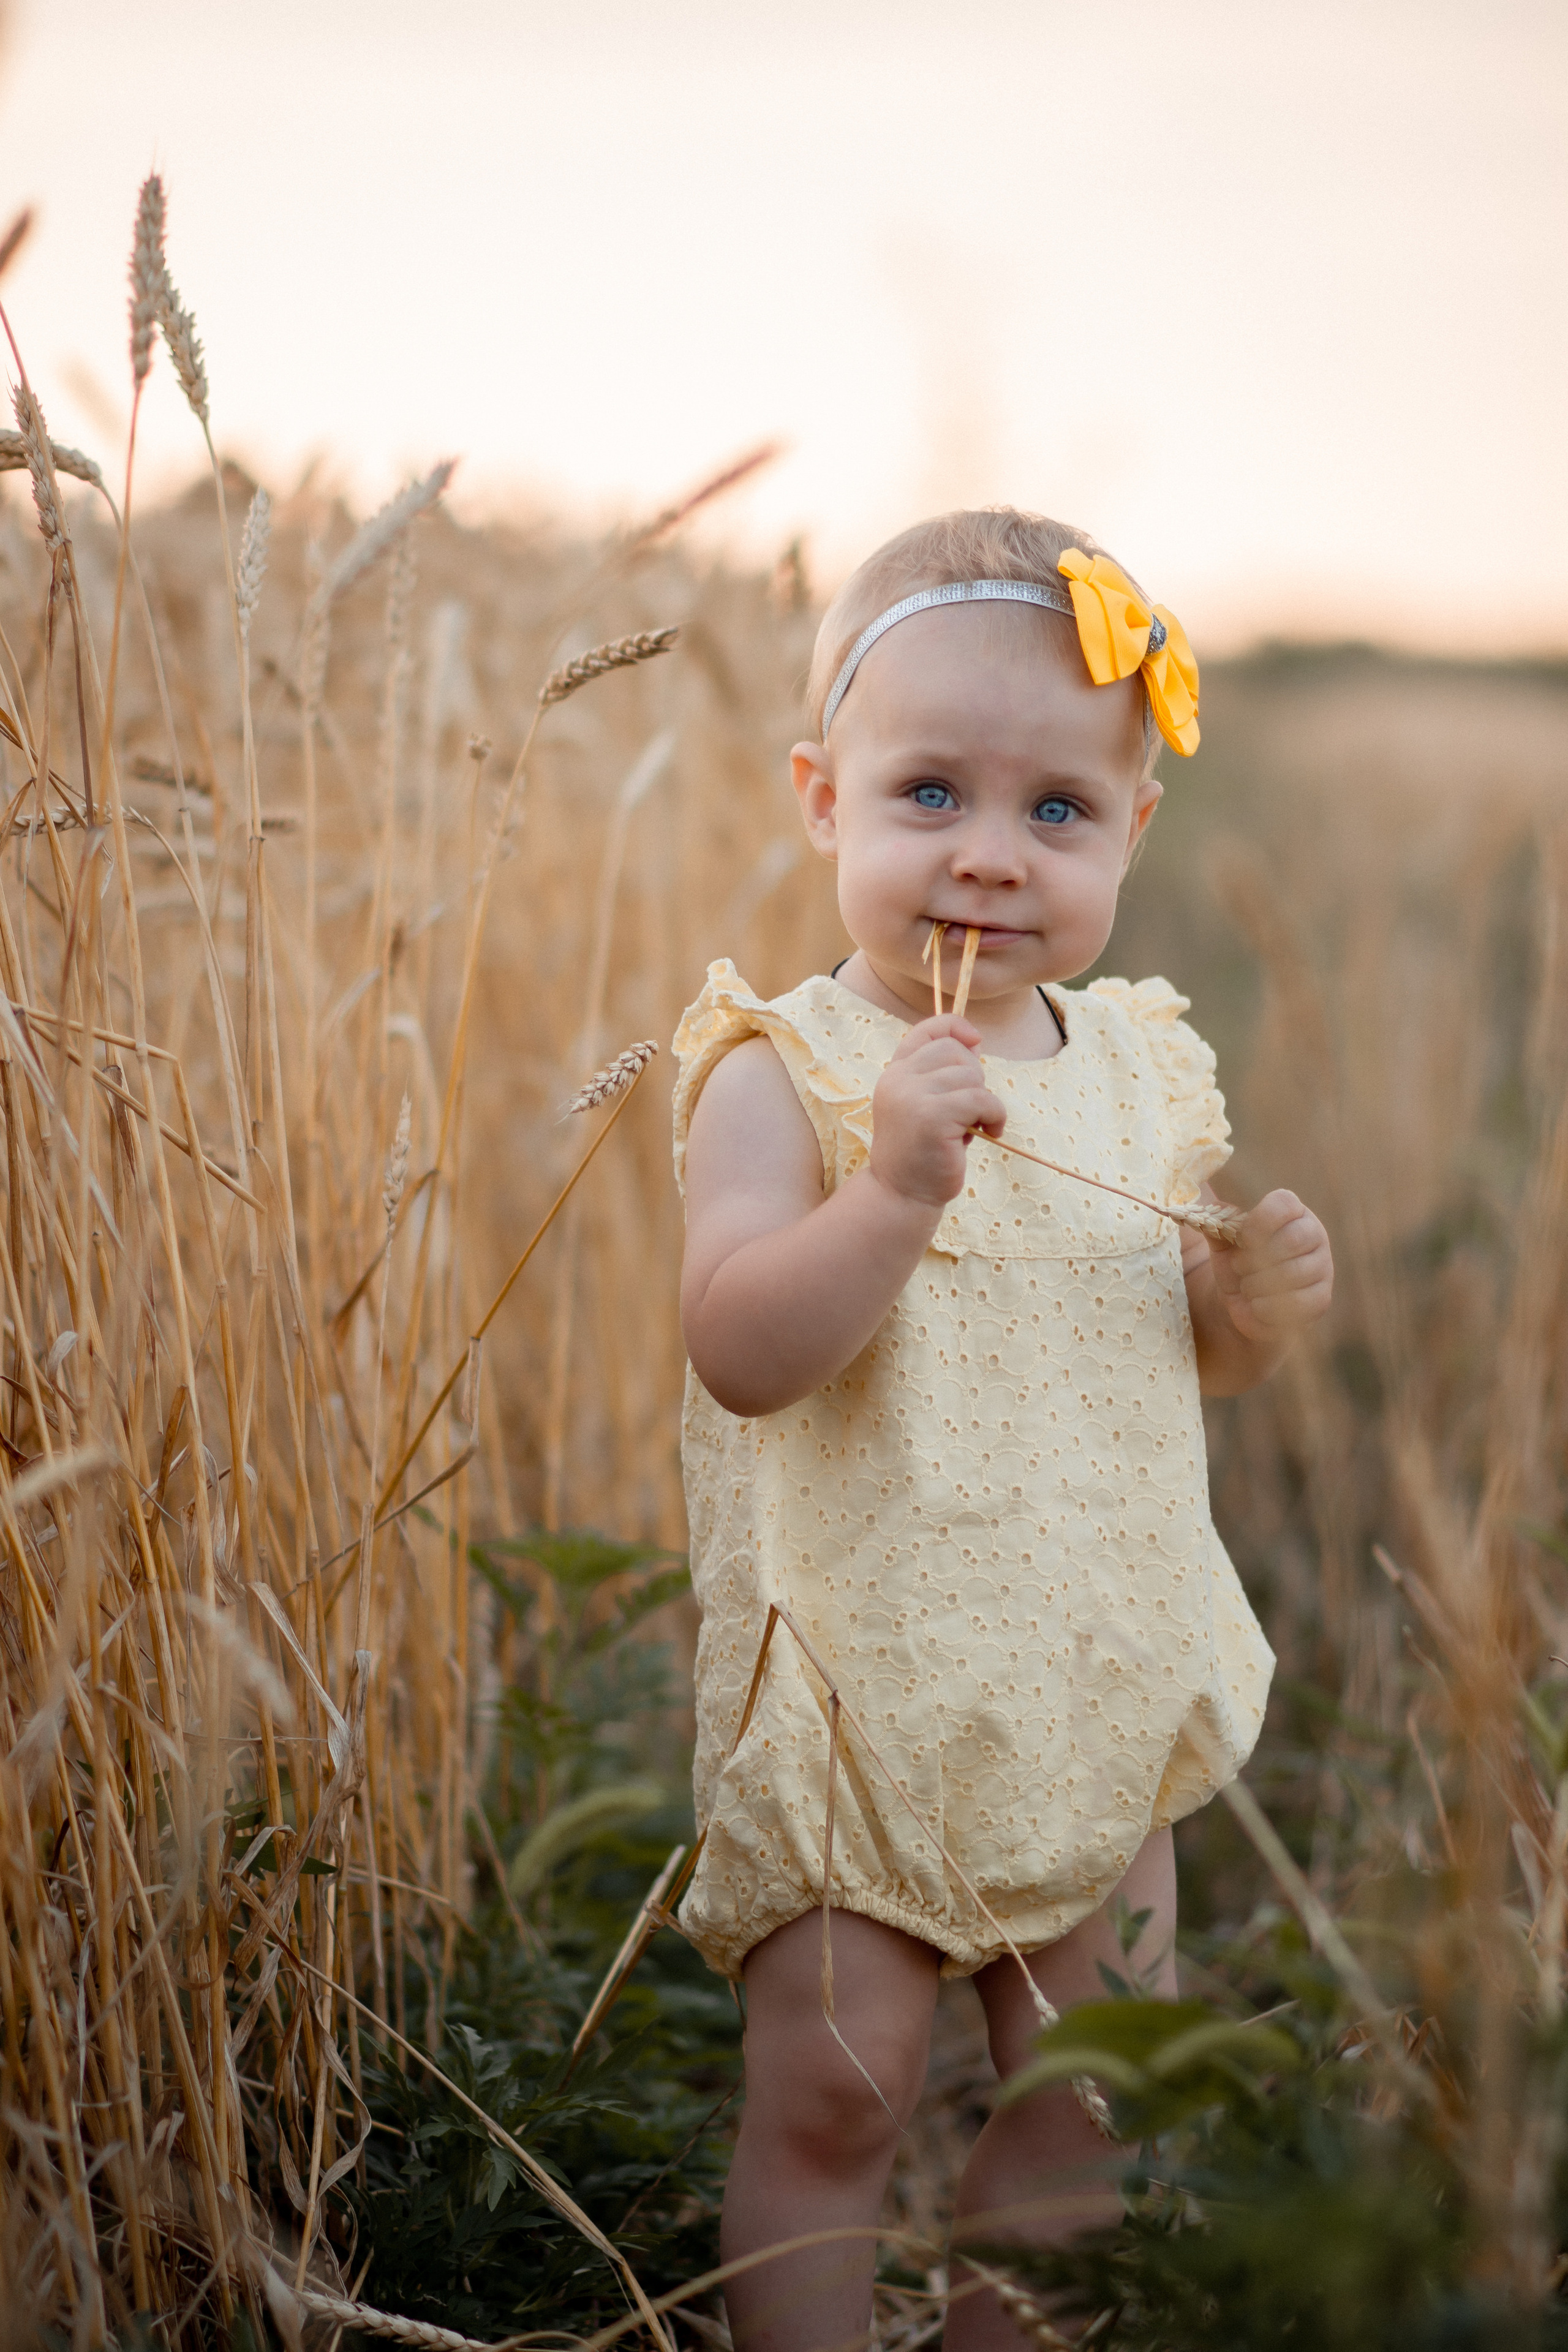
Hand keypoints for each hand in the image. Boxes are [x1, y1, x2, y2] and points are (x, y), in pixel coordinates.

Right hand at [868, 1014, 1004, 1209]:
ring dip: (983, 1101)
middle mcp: (899, 1079)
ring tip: (973, 1126)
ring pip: (971, 1075)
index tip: (974, 1041)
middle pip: (955, 1050)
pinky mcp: (932, 1117)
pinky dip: (995, 1116)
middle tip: (968, 1110)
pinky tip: (989, 1132)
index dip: (955, 1027)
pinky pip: (982, 1099)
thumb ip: (944, 1074)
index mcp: (896, 1073)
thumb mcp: (927, 1104)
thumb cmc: (922, 1151)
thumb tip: (974, 1041)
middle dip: (973, 1077)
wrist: (901, 1194)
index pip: (927, 1028)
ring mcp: (913, 1096)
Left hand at [1206, 1189, 1332, 1345]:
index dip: (1259, 1221)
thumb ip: (1218, 1225)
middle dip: (1254, 1258)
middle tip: (1239, 1268)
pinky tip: (1256, 1304)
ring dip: (1256, 1284)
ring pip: (1293, 1273)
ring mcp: (1322, 1267)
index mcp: (1291, 1213)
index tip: (1241, 1239)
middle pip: (1292, 1239)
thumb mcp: (1223, 1243)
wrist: (1244, 1302)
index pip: (1284, 1203)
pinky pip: (1297, 1302)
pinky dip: (1266, 1306)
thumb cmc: (1237, 1264)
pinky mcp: (1322, 1298)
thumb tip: (1212, 1210)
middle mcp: (1314, 1235)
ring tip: (1246, 1287)